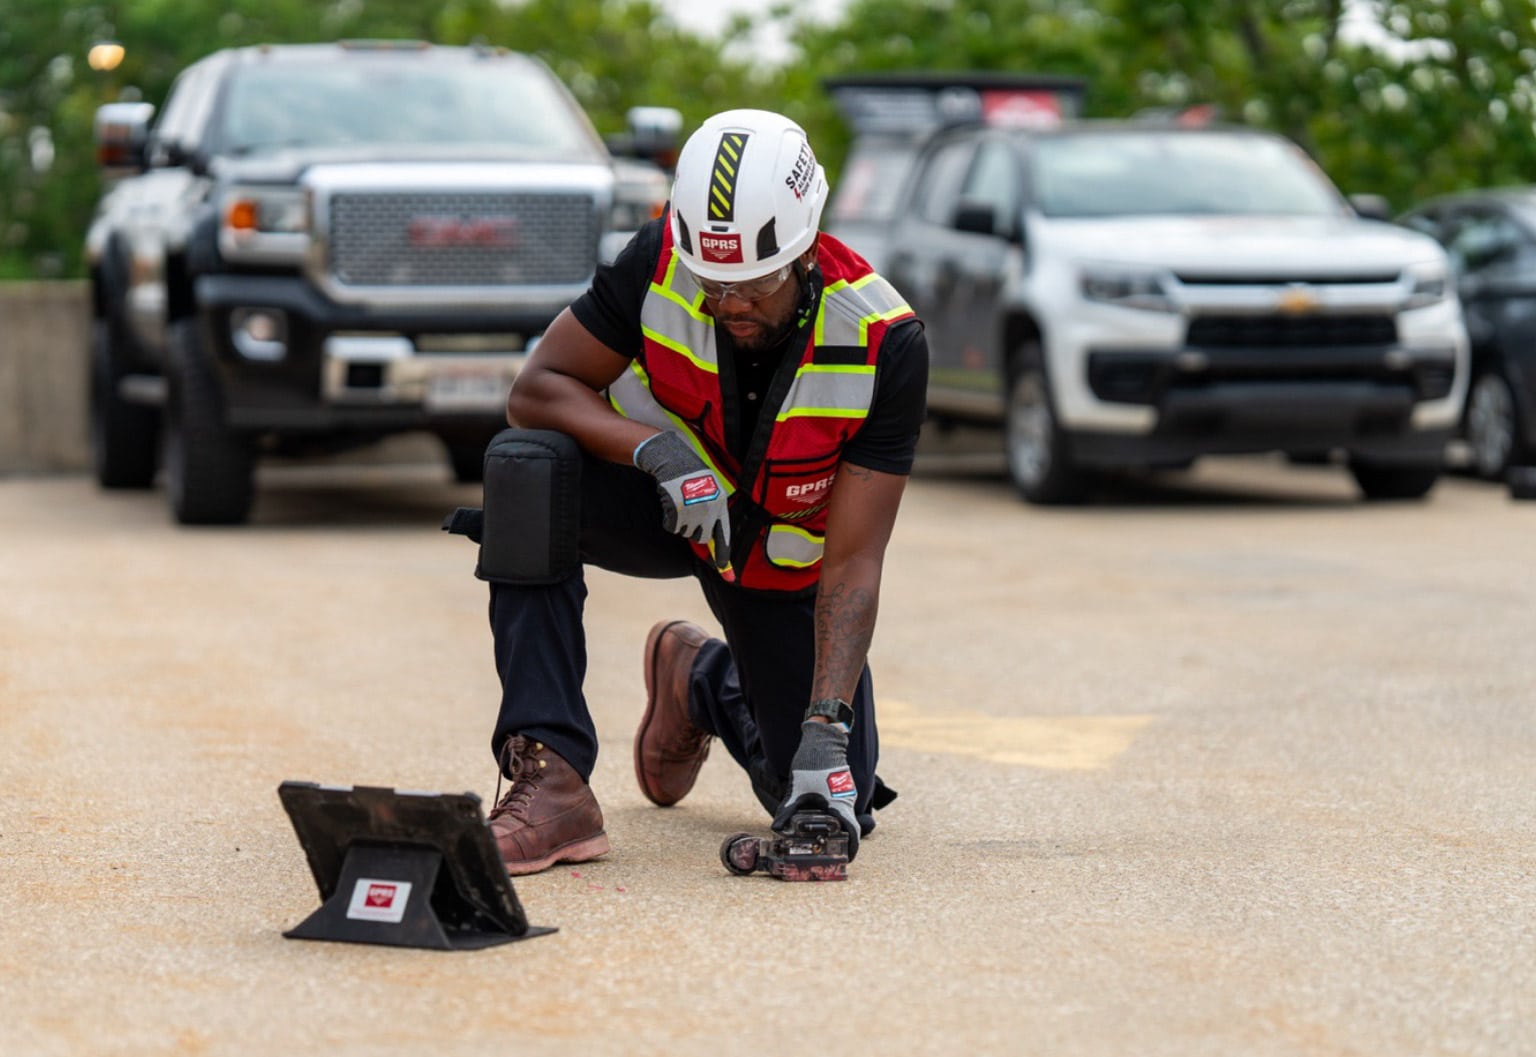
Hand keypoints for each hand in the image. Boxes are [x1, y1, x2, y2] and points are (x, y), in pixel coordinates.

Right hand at [634, 431, 732, 577]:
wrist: (673, 459)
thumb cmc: (691, 477)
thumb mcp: (709, 492)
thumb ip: (711, 514)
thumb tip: (707, 540)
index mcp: (719, 505)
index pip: (723, 536)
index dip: (724, 557)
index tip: (727, 575)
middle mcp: (709, 508)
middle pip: (701, 538)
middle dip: (693, 530)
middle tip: (688, 512)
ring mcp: (693, 509)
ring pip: (684, 532)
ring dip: (679, 522)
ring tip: (680, 501)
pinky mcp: (676, 508)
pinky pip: (671, 527)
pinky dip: (668, 518)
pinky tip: (670, 501)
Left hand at [772, 720, 859, 859]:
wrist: (821, 739)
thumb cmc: (812, 763)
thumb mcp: (796, 790)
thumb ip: (787, 810)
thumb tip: (776, 828)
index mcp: (840, 804)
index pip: (853, 833)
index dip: (851, 849)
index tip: (846, 859)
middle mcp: (846, 800)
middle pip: (847, 826)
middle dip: (839, 841)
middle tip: (826, 850)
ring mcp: (845, 792)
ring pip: (842, 815)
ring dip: (833, 827)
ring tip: (818, 836)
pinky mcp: (839, 786)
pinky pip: (838, 805)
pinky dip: (830, 815)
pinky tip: (815, 816)